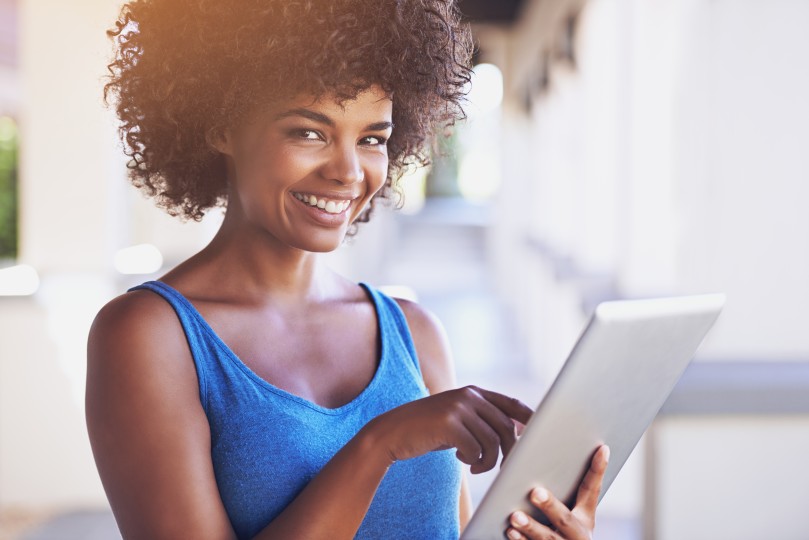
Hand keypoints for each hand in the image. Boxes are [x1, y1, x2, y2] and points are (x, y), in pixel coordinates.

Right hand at [365, 386, 532, 473]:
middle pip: (505, 426)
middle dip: (509, 451)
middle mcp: (468, 396)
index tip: (538, 434)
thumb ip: (482, 420)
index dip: (529, 418)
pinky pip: (475, 449)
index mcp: (473, 392)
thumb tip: (516, 429)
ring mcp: (458, 408)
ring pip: (492, 441)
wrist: (392, 432)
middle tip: (501, 466)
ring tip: (475, 465)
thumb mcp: (457, 419)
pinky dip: (472, 460)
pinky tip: (460, 459)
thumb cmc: (428, 429)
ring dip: (488, 461)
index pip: (511, 403)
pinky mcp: (448, 423)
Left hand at [505, 445, 609, 539]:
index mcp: (585, 517)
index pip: (592, 490)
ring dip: (530, 527)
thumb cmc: (561, 526)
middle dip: (550, 506)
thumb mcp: (571, 512)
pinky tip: (511, 531)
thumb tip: (531, 445)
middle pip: (565, 519)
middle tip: (535, 492)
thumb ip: (561, 489)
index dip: (598, 470)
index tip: (602, 448)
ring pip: (547, 538)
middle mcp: (578, 533)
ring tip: (515, 516)